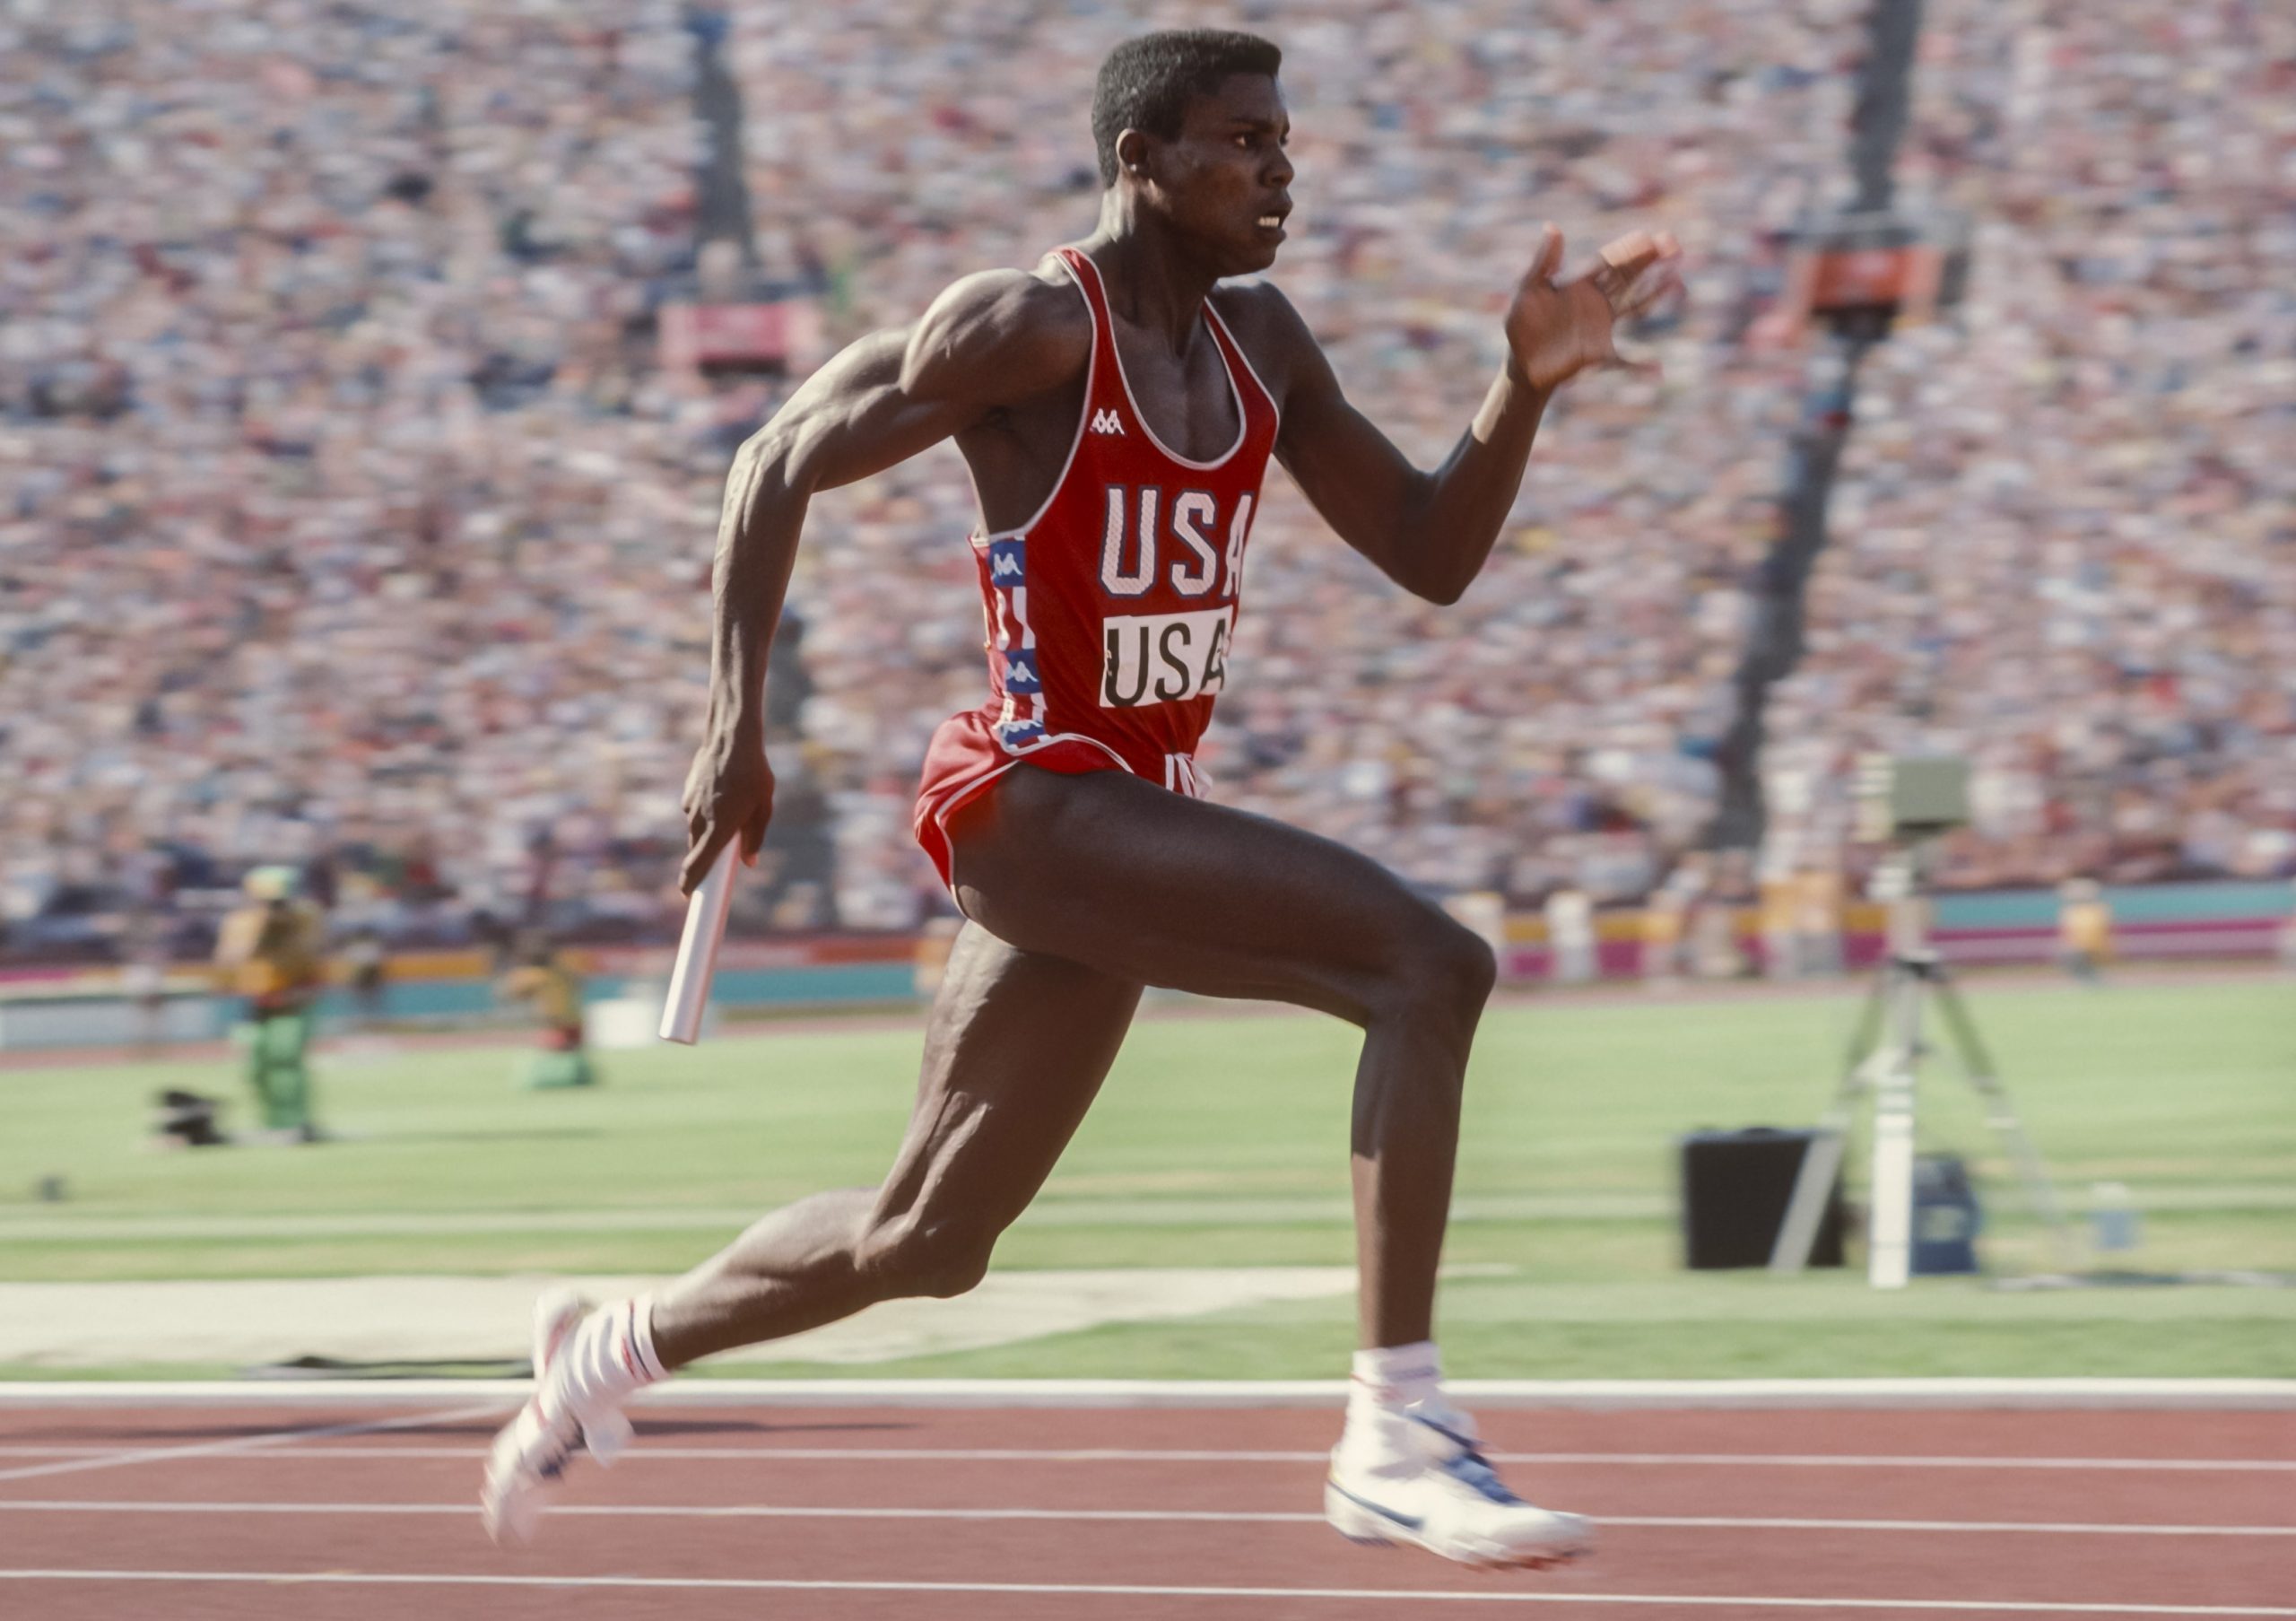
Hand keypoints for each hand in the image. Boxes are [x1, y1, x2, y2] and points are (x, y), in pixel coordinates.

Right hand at [678, 724, 773, 895]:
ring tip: (732, 810)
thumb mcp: (763, 807)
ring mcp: (690, 805)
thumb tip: (750, 862)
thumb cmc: (754, 773)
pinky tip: (722, 795)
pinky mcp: (687, 793)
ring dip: (709, 830)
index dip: (691, 883)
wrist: (731, 738)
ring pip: (696, 829)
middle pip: (697, 850)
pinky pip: (694, 811)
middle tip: (723, 855)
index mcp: (719, 827)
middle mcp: (700, 819)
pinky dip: (706, 811)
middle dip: (708, 855)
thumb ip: (755, 837)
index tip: (689, 896)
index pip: (698, 864)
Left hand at [1504, 223, 1683, 392]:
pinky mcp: (1599, 355)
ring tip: (1677, 281)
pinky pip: (1625, 362)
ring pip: (1635, 306)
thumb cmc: (1523, 325)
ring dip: (1656, 294)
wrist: (1523, 363)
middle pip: (1628, 277)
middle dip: (1650, 262)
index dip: (1628, 250)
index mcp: (1579, 284)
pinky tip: (1658, 371)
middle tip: (1673, 244)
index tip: (1647, 238)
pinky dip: (1641, 367)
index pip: (1608, 262)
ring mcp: (1601, 327)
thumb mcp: (1528, 291)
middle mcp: (1596, 302)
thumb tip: (1552, 227)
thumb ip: (1544, 262)